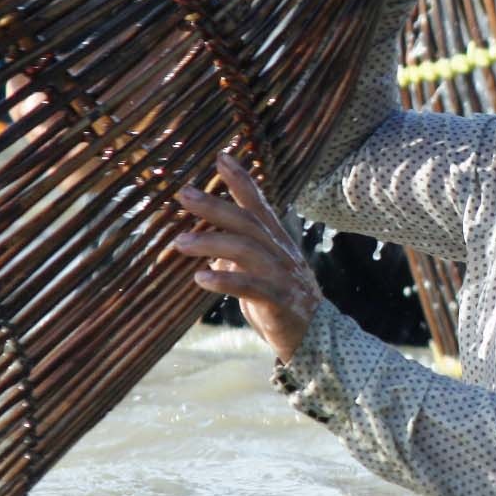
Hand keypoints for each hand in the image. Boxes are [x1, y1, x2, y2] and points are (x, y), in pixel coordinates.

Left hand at [175, 155, 321, 363]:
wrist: (316, 339)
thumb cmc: (281, 304)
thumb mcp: (258, 274)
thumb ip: (238, 259)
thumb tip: (212, 250)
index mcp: (276, 243)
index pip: (259, 205)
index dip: (241, 180)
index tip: (221, 157)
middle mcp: (280, 253)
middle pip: (247, 222)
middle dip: (215, 206)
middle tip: (183, 194)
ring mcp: (281, 276)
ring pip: (247, 250)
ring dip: (211, 242)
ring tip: (180, 242)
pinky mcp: (279, 302)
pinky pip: (252, 288)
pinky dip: (225, 281)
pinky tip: (200, 277)